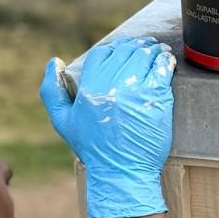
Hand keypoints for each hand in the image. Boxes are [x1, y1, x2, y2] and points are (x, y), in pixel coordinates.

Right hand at [40, 39, 176, 217]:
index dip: (113, 48)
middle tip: (143, 46)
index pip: (102, 53)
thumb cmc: (92, 149)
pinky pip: (163, 70)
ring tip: (156, 50)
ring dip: (152, 49)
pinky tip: (166, 60)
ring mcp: (136, 91)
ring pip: (145, 56)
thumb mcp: (62, 121)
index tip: (121, 49)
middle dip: (135, 45)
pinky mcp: (157, 99)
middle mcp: (112, 85)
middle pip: (126, 51)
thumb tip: (55, 62)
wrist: (121, 171)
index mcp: (90, 87)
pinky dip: (165, 61)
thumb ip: (52, 91)